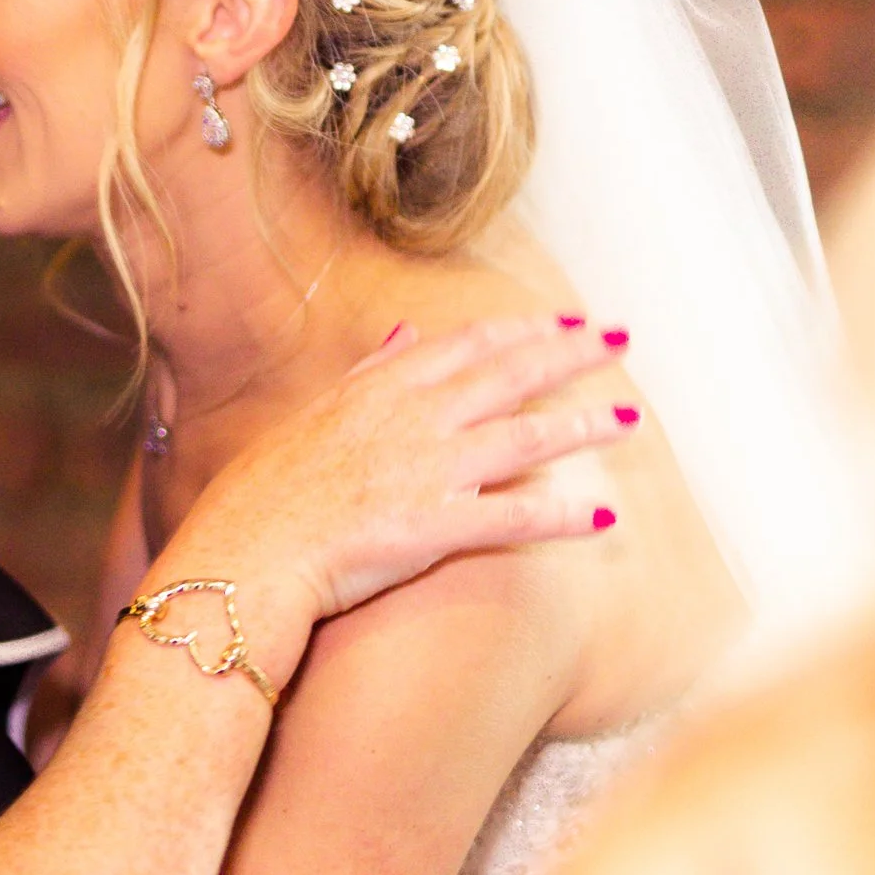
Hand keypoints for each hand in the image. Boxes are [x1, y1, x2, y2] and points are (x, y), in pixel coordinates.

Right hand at [165, 314, 635, 695]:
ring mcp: (426, 471)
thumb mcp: (311, 416)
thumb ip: (368, 373)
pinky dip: (560, 517)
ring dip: (583, 426)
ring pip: (524, 436)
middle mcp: (412, 420)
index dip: (522, 328)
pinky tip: (602, 518)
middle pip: (509, 373)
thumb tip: (406, 332)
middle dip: (571, 353)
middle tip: (621, 337)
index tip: (562, 318)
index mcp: (381, 390)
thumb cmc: (264, 494)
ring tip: (630, 419)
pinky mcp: (434, 527)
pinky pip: (512, 518)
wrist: (244, 556)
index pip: (467, 344)